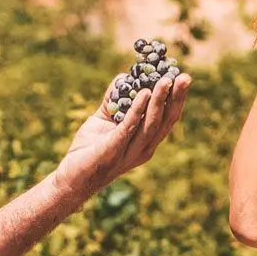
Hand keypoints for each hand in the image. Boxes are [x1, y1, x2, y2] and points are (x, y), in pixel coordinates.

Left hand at [55, 66, 191, 206]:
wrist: (71, 179)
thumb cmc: (88, 150)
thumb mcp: (103, 120)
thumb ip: (114, 100)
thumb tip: (124, 76)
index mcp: (145, 143)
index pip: (167, 120)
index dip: (177, 100)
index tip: (183, 78)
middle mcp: (143, 149)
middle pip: (166, 122)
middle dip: (176, 98)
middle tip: (185, 77)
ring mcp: (130, 152)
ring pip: (151, 124)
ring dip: (160, 101)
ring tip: (166, 81)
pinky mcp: (113, 151)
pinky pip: (129, 127)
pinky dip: (138, 110)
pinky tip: (144, 93)